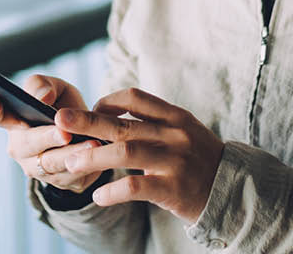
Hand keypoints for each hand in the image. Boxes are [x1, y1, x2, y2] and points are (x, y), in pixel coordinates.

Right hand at [0, 74, 104, 192]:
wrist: (88, 135)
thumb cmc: (65, 108)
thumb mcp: (57, 90)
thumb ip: (44, 85)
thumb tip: (41, 97)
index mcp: (13, 121)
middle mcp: (20, 148)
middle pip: (28, 144)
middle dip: (47, 137)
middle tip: (64, 132)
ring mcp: (37, 169)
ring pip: (53, 163)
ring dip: (72, 154)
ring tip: (92, 143)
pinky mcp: (61, 183)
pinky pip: (72, 177)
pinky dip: (87, 167)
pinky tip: (101, 157)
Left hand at [55, 87, 223, 223]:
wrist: (234, 190)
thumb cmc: (199, 160)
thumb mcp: (183, 131)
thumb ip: (153, 122)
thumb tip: (110, 113)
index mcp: (175, 117)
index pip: (135, 97)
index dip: (108, 101)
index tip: (91, 109)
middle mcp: (174, 135)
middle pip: (123, 124)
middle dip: (87, 121)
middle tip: (59, 120)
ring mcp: (175, 161)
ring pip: (126, 153)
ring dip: (93, 156)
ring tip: (70, 163)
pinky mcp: (174, 189)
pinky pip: (136, 187)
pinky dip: (113, 191)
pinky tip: (99, 195)